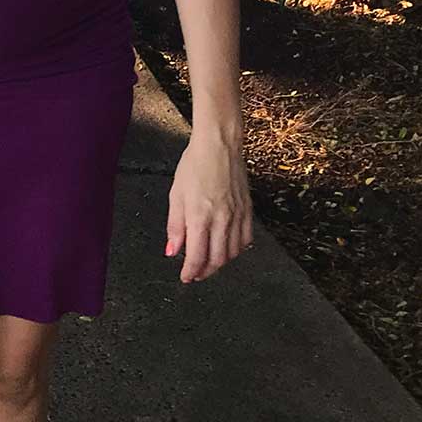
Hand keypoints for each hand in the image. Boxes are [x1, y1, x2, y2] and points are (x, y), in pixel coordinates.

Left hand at [165, 129, 252, 283]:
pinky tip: (227, 248)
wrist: (220, 145)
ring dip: (220, 263)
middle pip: (216, 260)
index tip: (185, 277)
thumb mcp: (176, 194)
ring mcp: (237, 215)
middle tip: (195, 273)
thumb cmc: (194, 165)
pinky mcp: (248, 210)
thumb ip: (175, 226)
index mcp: (200, 215)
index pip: (197, 256)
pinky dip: (236, 250)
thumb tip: (172, 251)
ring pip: (232, 253)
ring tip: (208, 262)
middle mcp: (222, 219)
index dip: (190, 271)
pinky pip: (246, 240)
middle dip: (204, 272)